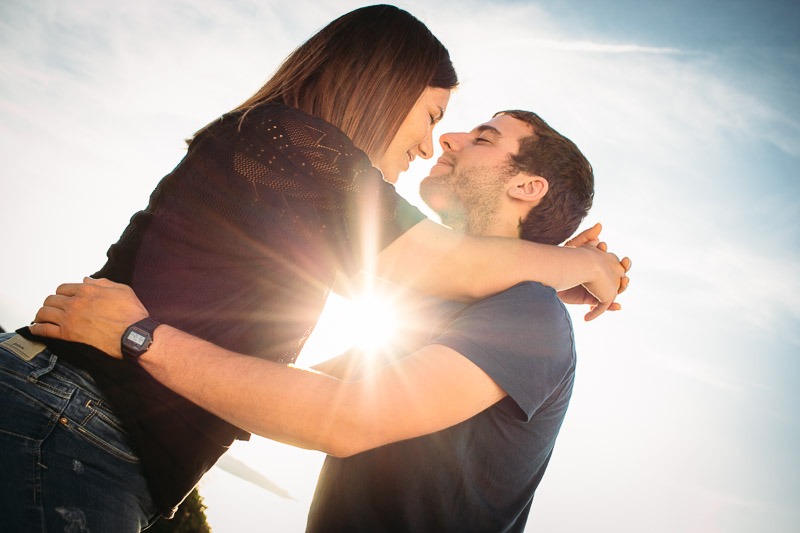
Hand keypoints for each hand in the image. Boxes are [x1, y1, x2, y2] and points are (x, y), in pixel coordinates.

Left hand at [29, 277, 149, 358]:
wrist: (134, 335)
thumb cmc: (132, 313)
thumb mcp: (122, 290)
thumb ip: (102, 283)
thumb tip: (86, 279)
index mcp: (87, 290)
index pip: (64, 288)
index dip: (63, 293)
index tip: (64, 299)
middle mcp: (75, 302)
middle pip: (51, 299)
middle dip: (52, 303)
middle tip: (54, 309)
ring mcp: (70, 318)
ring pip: (44, 312)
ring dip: (42, 314)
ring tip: (43, 317)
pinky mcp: (68, 334)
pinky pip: (44, 329)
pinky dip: (37, 328)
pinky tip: (35, 328)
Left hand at [564, 224, 631, 320]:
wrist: (549, 275)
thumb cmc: (561, 259)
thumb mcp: (574, 246)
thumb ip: (586, 236)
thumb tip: (600, 225)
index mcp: (600, 265)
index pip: (617, 263)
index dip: (622, 262)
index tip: (624, 259)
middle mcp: (600, 278)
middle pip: (619, 279)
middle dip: (625, 275)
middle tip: (627, 270)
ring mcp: (596, 290)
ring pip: (614, 292)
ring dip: (622, 288)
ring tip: (624, 284)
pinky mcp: (589, 300)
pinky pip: (603, 306)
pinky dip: (612, 307)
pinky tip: (617, 307)